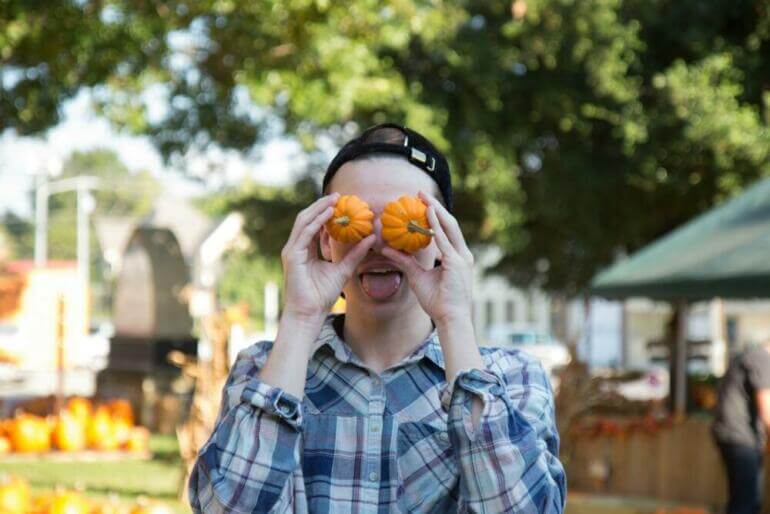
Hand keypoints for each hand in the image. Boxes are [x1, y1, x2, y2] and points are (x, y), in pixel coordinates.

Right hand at [281, 192, 375, 320]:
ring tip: (334, 200)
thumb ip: (355, 254)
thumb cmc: (322, 295)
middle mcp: (296, 247)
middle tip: (338, 196)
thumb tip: (371, 237)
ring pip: (304, 221)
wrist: (309, 313)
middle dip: (321, 206)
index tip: (341, 203)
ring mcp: (292, 251)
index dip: (325, 213)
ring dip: (319, 209)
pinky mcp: (292, 256)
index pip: (314, 225)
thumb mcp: (344, 269)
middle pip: (307, 219)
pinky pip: (305, 233)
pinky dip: (317, 222)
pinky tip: (329, 214)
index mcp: (305, 250)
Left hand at [381, 190, 473, 324]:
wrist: (451, 319)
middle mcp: (462, 254)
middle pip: (449, 224)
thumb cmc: (437, 302)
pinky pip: (444, 240)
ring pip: (448, 227)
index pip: (446, 231)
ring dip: (436, 210)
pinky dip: (436, 225)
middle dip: (436, 207)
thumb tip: (386, 249)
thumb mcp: (417, 277)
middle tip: (421, 193)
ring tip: (423, 197)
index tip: (422, 203)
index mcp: (457, 257)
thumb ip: (404, 262)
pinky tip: (427, 213)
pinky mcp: (456, 263)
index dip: (435, 215)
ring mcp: (461, 258)